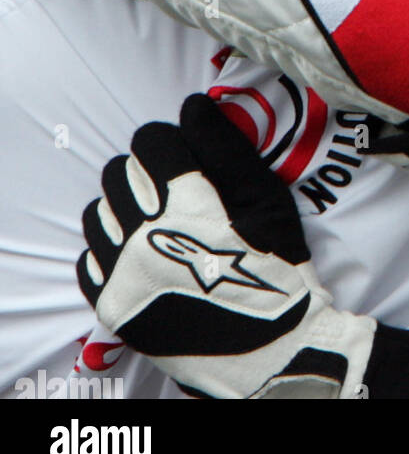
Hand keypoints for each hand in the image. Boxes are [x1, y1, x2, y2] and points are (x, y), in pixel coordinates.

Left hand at [78, 95, 374, 398]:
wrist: (270, 349)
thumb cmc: (275, 266)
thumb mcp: (265, 200)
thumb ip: (225, 147)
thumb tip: (192, 104)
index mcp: (186, 204)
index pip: (149, 141)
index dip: (171, 142)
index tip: (189, 161)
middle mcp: (145, 235)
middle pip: (117, 172)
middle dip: (145, 172)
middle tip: (175, 194)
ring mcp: (123, 273)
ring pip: (97, 212)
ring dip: (123, 209)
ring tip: (157, 226)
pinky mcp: (113, 306)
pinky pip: (88, 259)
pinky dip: (109, 250)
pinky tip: (139, 256)